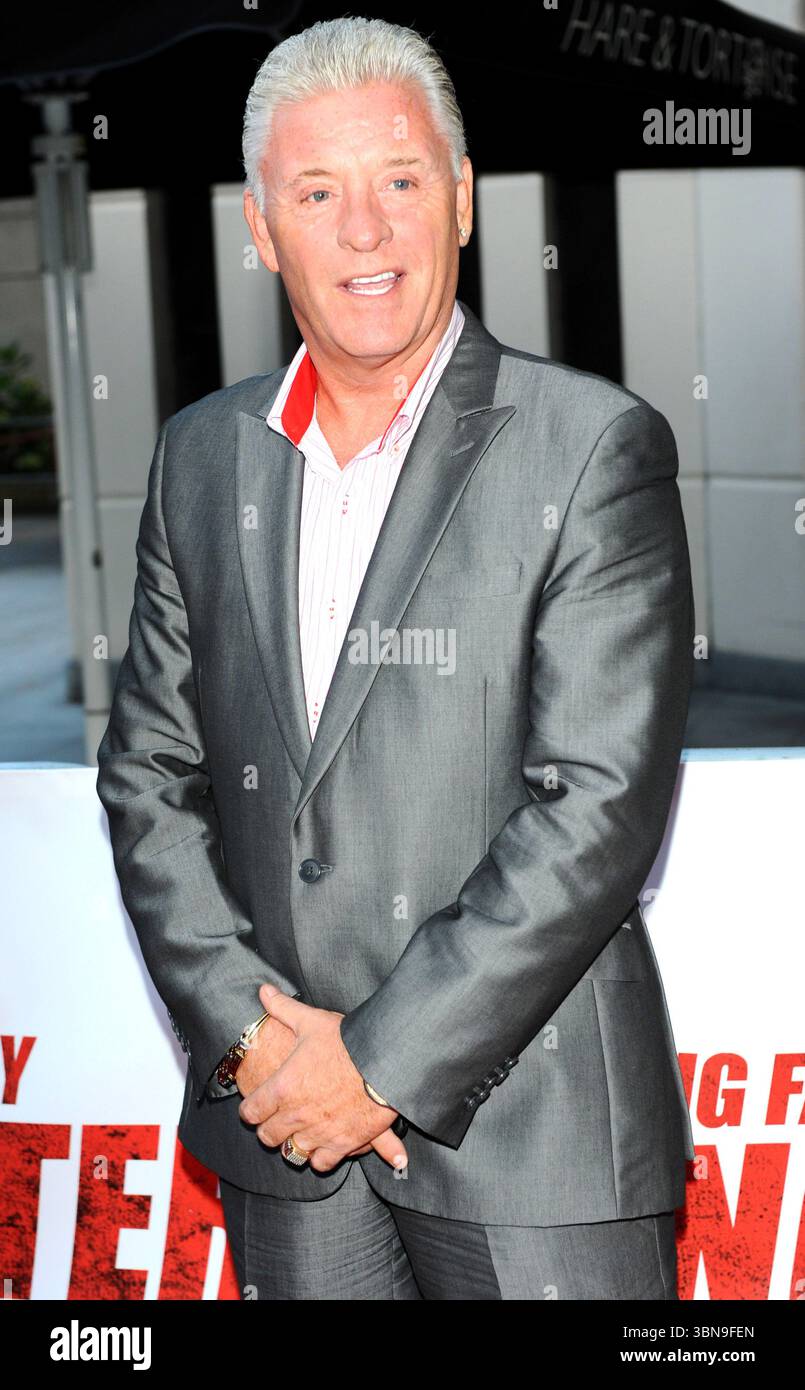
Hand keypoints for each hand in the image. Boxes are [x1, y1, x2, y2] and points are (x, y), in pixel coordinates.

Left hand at [238, 984, 408, 1174]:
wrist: (386, 1060)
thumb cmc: (348, 1040)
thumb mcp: (312, 1021)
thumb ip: (283, 1008)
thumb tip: (264, 991)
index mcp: (283, 1086)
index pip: (251, 1112)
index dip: (250, 1110)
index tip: (256, 1107)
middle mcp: (296, 1114)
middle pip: (268, 1136)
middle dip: (270, 1129)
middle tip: (277, 1121)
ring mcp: (319, 1132)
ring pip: (292, 1153)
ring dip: (294, 1143)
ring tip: (300, 1133)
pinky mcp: (344, 1143)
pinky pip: (321, 1163)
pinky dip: (321, 1157)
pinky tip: (324, 1146)